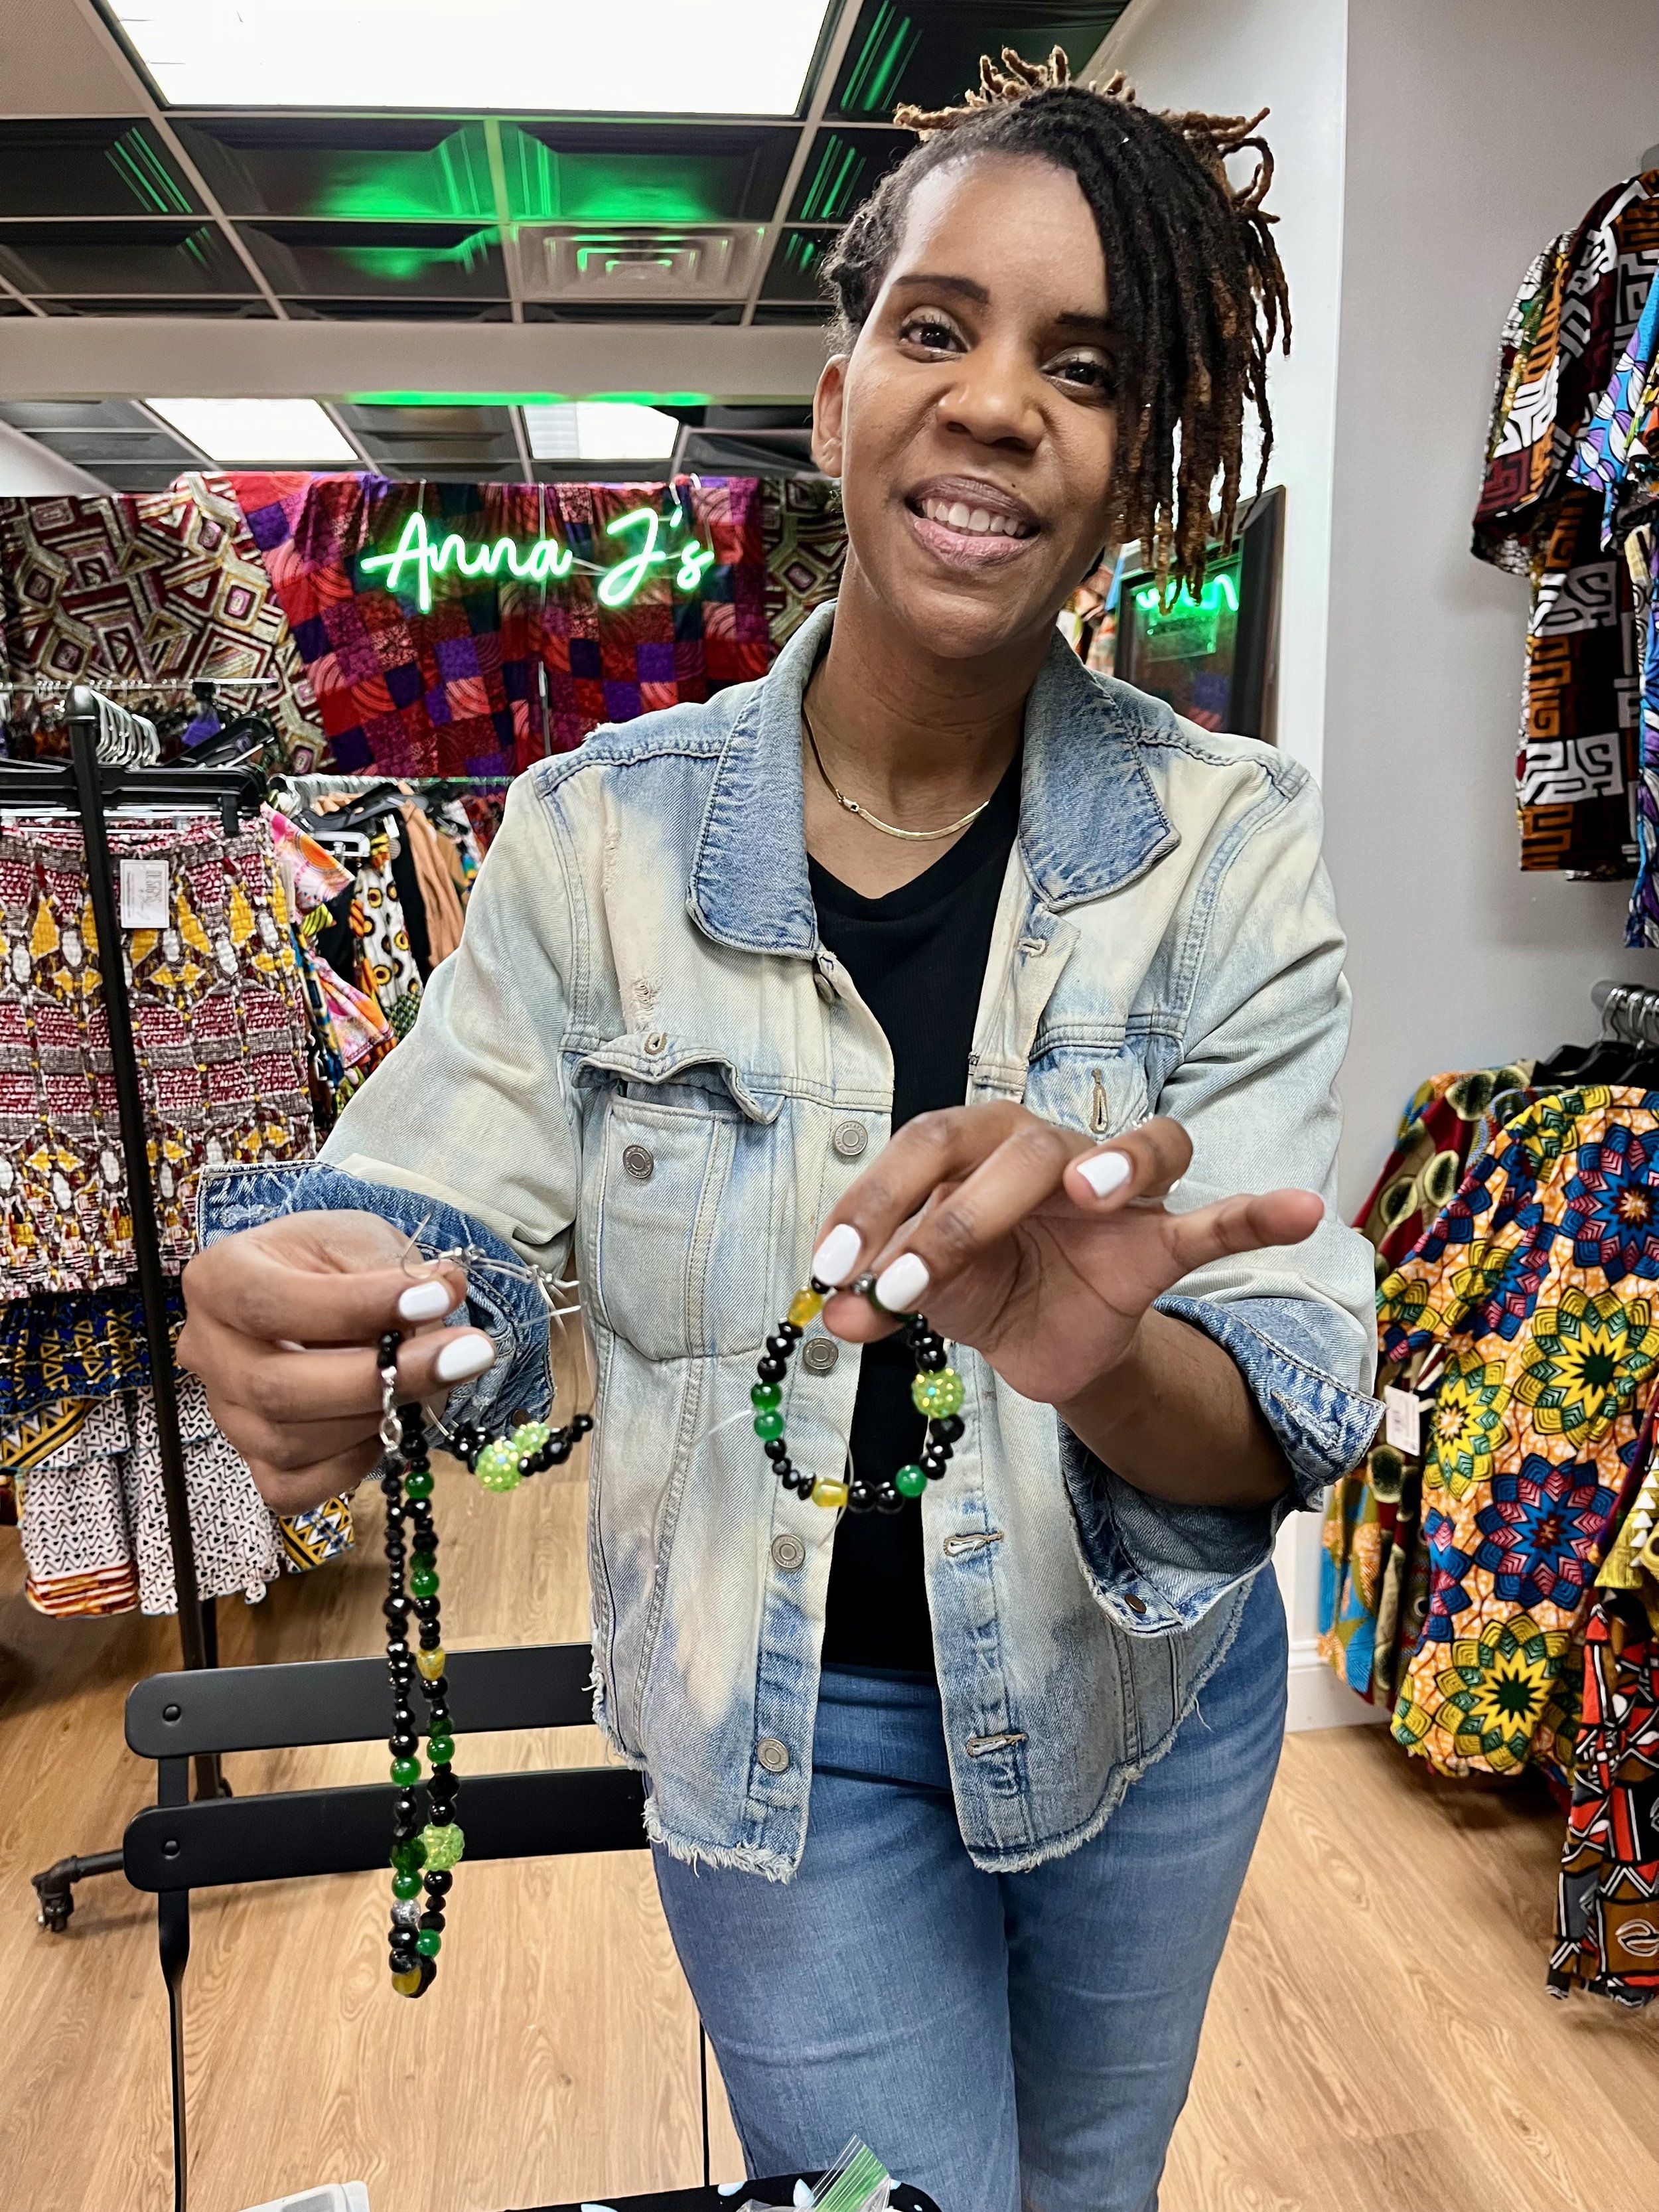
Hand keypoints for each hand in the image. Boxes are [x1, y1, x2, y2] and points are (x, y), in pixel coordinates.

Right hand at [179, 1211, 496, 1514]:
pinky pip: (292, 1488)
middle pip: (276, 1387)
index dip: (353, 1307)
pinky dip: (352, 1462)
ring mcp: (226, 1414)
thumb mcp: (360, 1241)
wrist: (319, 1291)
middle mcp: (207, 1352)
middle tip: (466, 1354)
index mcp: (218, 1280)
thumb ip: (394, 1269)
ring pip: (288, 1442)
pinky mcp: (254, 1461)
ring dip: (378, 1416)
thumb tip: (446, 1290)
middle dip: (381, 1377)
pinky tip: (391, 1423)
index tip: (436, 1299)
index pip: (269, 1302)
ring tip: (439, 1378)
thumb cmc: (332, 1261)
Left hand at [810, 1106, 1321, 1407]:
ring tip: (1087, 1194)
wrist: (1041, 1337)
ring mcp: (1114, 1192)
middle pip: (1017, 1150)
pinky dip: (1258, 1213)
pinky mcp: (1160, 1243)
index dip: (875, 1201)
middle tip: (907, 1286)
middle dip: (956, 1218)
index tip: (833, 1265)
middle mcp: (1049, 1149)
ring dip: (1114, 1163)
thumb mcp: (923, 1295)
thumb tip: (836, 1317)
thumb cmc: (978, 1282)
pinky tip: (1300, 1211)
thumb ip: (883, 1298)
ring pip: (1135, 1150)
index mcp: (977, 1145)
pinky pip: (1217, 1221)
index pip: (926, 1147)